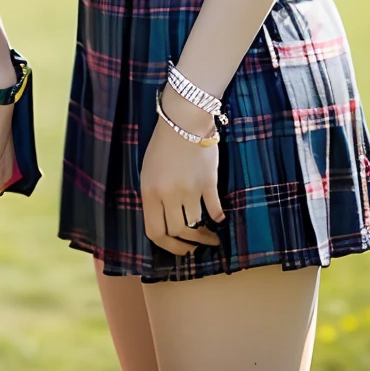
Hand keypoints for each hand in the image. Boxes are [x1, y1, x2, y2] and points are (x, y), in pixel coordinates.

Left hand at [140, 94, 225, 255]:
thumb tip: (165, 223)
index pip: (155, 232)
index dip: (168, 247)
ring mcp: (189, 189)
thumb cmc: (163, 144)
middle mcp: (168, 194)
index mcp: (149, 192)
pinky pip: (214, 209)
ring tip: (210, 236)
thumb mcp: (149, 172)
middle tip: (196, 247)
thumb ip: (154, 197)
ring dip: (204, 234)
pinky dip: (218, 218)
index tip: (179, 250)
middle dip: (188, 245)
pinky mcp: (208, 182)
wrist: (184, 120)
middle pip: (178, 232)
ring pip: (196, 224)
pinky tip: (220, 219)